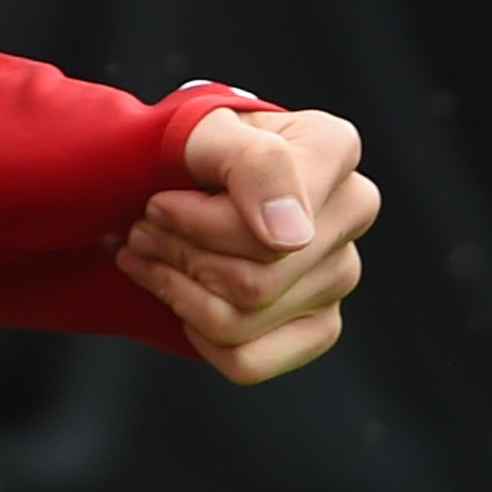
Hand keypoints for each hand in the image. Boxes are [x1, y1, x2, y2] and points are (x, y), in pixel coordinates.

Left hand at [122, 105, 374, 382]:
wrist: (170, 172)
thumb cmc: (187, 146)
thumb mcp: (201, 130)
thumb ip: (251, 163)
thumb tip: (290, 237)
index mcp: (331, 148)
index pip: (265, 225)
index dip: (197, 223)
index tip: (156, 204)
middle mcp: (351, 210)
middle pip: (253, 278)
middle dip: (178, 256)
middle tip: (140, 231)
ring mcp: (340, 272)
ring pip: (245, 318)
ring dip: (176, 289)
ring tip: (147, 253)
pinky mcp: (320, 324)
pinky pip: (249, 361)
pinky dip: (196, 333)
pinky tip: (178, 293)